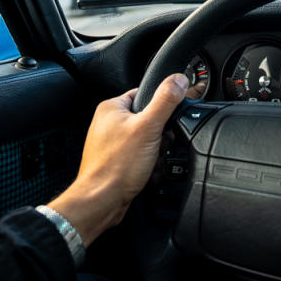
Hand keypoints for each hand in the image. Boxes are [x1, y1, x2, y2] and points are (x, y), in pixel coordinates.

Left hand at [47, 74, 188, 246]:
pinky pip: (141, 156)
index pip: (145, 94)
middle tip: (155, 146)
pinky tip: (146, 171)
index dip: (161, 108)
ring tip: (149, 161)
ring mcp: (111, 143)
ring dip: (156, 152)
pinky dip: (148, 164)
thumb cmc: (116, 166)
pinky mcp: (117, 160)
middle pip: (149, 119)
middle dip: (159, 136)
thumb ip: (165, 101)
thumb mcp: (148, 127)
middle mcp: (108, 123)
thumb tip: (178, 79)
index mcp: (111, 108)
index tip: (165, 122)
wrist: (102, 201)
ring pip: (147, 140)